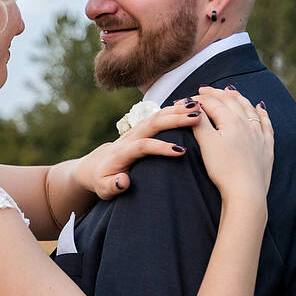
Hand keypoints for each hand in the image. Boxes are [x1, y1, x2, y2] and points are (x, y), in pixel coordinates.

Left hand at [74, 101, 204, 198]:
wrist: (96, 166)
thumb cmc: (103, 181)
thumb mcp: (104, 189)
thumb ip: (112, 186)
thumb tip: (124, 181)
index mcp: (122, 153)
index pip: (142, 146)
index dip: (160, 147)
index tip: (181, 152)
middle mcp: (129, 137)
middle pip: (152, 124)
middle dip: (175, 120)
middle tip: (197, 118)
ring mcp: (136, 131)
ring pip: (157, 116)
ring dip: (177, 111)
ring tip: (198, 108)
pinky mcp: (142, 128)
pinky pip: (159, 115)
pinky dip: (174, 109)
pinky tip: (190, 106)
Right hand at [188, 86, 273, 201]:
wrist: (246, 192)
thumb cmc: (224, 169)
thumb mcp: (207, 144)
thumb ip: (200, 123)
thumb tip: (193, 107)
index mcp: (230, 121)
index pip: (212, 103)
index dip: (197, 99)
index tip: (185, 99)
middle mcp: (247, 123)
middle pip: (230, 101)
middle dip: (216, 93)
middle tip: (204, 90)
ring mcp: (259, 134)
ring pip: (249, 108)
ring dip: (238, 97)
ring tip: (230, 91)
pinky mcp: (267, 147)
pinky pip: (266, 123)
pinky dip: (262, 113)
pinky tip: (261, 107)